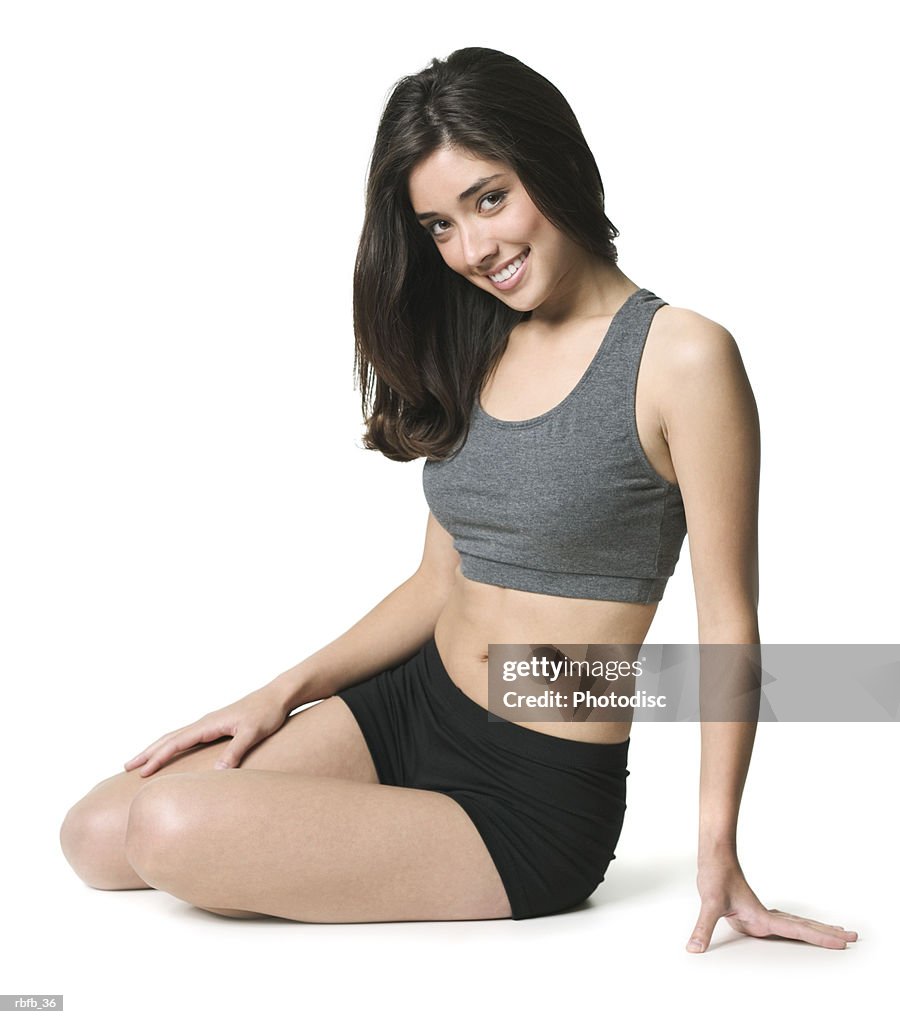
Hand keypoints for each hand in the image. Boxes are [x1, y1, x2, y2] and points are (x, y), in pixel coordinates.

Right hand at [123, 686, 290, 776]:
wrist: (278, 696)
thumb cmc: (267, 713)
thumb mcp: (253, 733)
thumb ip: (235, 751)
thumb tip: (217, 773)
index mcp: (209, 723)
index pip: (176, 742)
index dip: (157, 758)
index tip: (141, 772)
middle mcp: (205, 722)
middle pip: (169, 738)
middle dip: (148, 753)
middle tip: (127, 767)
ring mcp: (210, 724)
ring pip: (176, 737)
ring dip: (158, 748)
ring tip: (142, 762)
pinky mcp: (217, 726)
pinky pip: (188, 738)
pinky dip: (173, 745)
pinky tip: (173, 753)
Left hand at [686, 854, 858, 952]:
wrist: (715, 855)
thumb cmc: (715, 875)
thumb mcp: (709, 903)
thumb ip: (704, 928)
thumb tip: (694, 948)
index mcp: (761, 917)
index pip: (797, 930)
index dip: (820, 938)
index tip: (842, 942)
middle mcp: (766, 915)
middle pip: (804, 925)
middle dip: (828, 933)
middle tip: (853, 937)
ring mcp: (762, 911)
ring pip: (796, 922)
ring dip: (817, 928)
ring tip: (837, 932)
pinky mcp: (755, 909)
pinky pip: (784, 921)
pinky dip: (798, 925)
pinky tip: (798, 926)